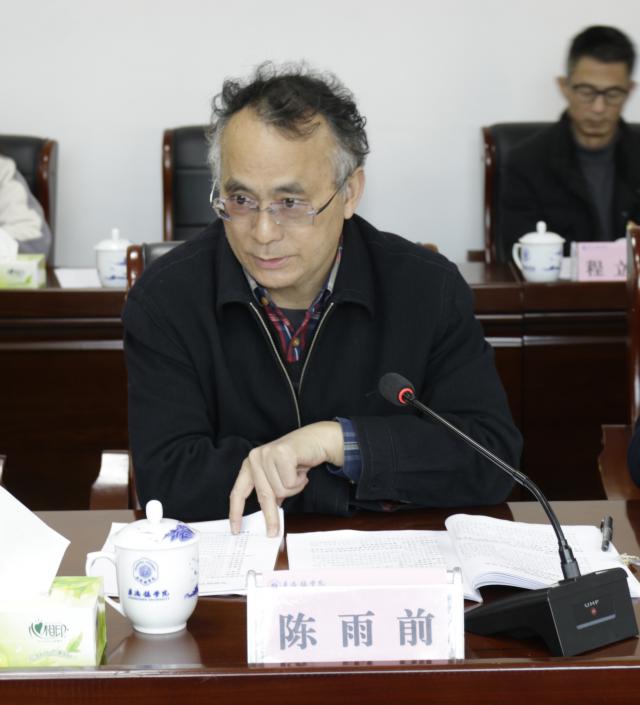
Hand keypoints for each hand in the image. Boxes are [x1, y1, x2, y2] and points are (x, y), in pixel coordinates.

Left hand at [229, 421, 343, 536]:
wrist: (315, 440)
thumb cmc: (297, 459)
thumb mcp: (279, 477)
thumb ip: (271, 493)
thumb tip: (269, 515)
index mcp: (251, 464)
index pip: (238, 491)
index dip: (236, 512)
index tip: (235, 529)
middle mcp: (255, 458)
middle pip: (264, 495)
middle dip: (271, 515)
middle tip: (274, 532)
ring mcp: (267, 454)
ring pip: (280, 490)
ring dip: (294, 488)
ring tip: (298, 476)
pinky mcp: (281, 453)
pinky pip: (289, 482)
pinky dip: (299, 481)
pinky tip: (301, 470)